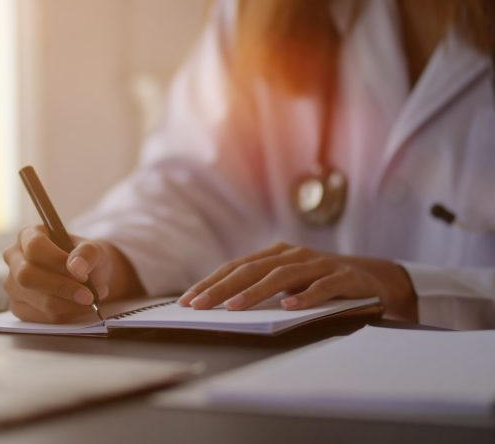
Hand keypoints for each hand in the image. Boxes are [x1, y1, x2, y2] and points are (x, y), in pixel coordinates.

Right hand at [2, 226, 142, 322]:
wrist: (86, 276)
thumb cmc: (84, 258)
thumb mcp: (92, 249)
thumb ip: (86, 253)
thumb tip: (76, 268)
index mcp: (28, 236)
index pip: (34, 247)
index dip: (57, 261)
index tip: (82, 274)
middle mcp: (14, 258)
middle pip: (27, 276)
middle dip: (61, 288)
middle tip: (89, 295)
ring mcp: (13, 284)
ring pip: (35, 299)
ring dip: (68, 304)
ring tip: (91, 300)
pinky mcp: (18, 307)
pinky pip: (39, 316)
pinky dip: (64, 315)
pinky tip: (78, 307)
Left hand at [177, 242, 416, 321]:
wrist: (372, 277)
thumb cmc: (318, 281)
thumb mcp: (287, 281)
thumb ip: (260, 287)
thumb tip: (219, 305)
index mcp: (274, 254)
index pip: (235, 267)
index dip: (210, 282)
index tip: (188, 300)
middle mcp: (293, 254)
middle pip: (251, 269)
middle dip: (221, 288)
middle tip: (199, 305)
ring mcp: (318, 264)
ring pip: (281, 276)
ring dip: (255, 292)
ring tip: (234, 307)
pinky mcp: (342, 278)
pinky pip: (321, 287)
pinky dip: (305, 297)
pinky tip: (290, 307)